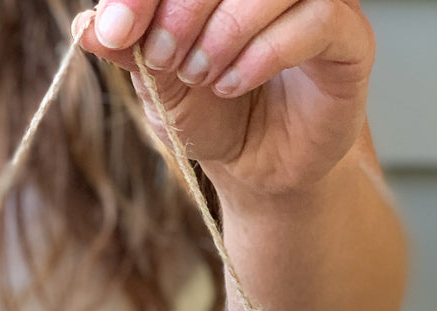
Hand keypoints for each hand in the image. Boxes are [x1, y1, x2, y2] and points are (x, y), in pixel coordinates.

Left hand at [73, 1, 374, 197]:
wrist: (258, 169)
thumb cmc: (214, 114)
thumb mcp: (158, 85)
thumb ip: (129, 50)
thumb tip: (87, 25)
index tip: (116, 30)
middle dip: (183, 6)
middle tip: (162, 56)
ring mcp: (320, 2)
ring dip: (225, 29)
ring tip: (199, 76)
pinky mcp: (349, 40)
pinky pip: (316, 19)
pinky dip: (263, 53)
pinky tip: (232, 84)